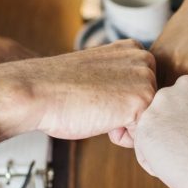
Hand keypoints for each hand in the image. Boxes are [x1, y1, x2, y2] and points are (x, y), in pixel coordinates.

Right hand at [0, 40, 155, 142]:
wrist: (38, 91)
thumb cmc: (61, 88)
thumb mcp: (100, 72)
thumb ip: (122, 78)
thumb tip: (133, 100)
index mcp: (134, 49)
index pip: (143, 89)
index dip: (119, 102)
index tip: (95, 94)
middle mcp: (145, 59)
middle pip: (149, 105)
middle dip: (126, 115)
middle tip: (95, 104)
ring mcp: (146, 78)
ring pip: (147, 120)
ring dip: (124, 126)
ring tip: (97, 110)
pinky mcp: (142, 100)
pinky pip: (144, 134)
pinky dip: (123, 138)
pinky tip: (102, 122)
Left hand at [131, 71, 187, 187]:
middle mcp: (186, 84)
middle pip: (175, 105)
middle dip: (180, 124)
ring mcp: (163, 102)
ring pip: (158, 123)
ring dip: (166, 140)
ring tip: (185, 160)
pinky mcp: (146, 124)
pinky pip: (145, 143)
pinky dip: (154, 158)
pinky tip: (173, 167)